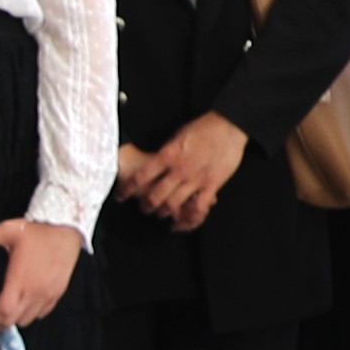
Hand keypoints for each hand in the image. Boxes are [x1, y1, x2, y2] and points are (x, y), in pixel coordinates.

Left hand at [0, 217, 84, 331]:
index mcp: (19, 279)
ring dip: (13, 319)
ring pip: (27, 320)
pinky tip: (23, 304)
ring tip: (4, 311)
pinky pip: (41, 313)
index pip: (2, 312)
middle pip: (12, 321)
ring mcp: (46, 295)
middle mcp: (34, 292)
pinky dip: (29, 314)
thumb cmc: (38, 231)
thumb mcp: (7, 230)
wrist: (66, 229)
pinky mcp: (56, 294)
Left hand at [129, 112, 250, 231]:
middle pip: (155, 196)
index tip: (121, 196)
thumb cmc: (203, 127)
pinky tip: (182, 222)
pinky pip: (197, 208)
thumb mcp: (177, 136)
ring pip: (173, 205)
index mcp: (167, 155)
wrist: (228, 126)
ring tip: (161, 214)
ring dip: (164, 213)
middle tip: (144, 208)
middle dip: (146, 206)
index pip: (141, 177)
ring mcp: (195, 179)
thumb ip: (166, 153)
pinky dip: (188, 218)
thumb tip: (154, 163)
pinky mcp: (211, 185)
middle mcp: (178, 170)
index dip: (128, 189)